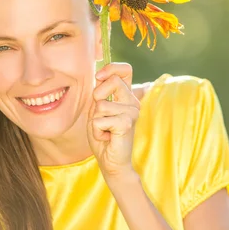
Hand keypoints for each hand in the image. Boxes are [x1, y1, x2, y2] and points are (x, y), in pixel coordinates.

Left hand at [87, 62, 140, 180]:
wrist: (111, 161)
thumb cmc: (103, 136)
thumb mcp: (97, 110)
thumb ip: (99, 94)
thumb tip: (99, 76)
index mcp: (126, 96)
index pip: (125, 70)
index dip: (111, 68)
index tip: (99, 77)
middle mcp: (132, 101)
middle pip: (113, 81)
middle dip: (97, 96)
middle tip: (100, 115)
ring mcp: (132, 112)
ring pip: (101, 104)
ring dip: (95, 120)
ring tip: (105, 130)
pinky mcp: (127, 123)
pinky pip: (99, 120)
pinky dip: (97, 130)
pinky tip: (107, 137)